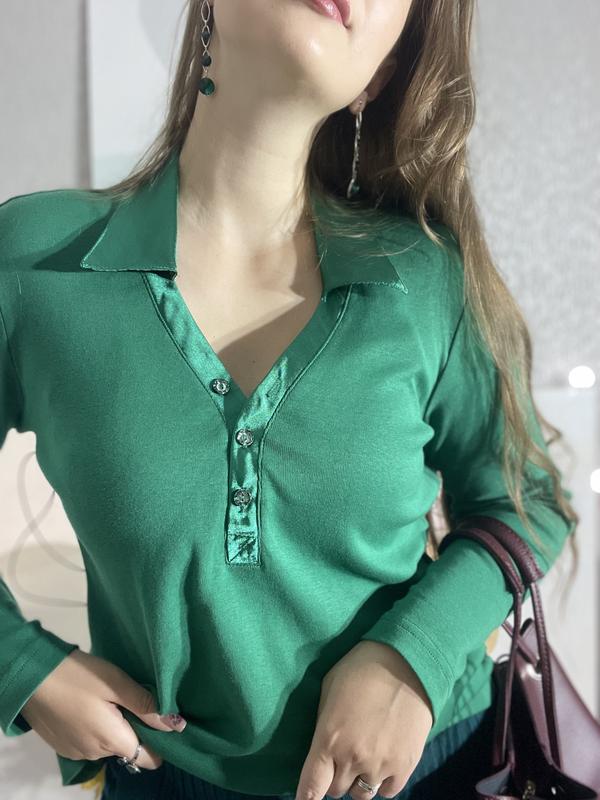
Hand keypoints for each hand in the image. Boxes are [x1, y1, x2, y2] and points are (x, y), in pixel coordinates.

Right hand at [19, 648, 186, 768]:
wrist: (31, 677)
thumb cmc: (78, 676)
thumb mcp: (117, 683)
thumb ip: (146, 705)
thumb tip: (175, 726)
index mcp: (112, 740)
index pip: (147, 758)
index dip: (158, 741)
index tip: (159, 718)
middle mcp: (95, 753)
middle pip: (128, 748)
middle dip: (135, 726)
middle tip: (131, 697)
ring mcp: (76, 751)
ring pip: (108, 743)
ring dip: (115, 725)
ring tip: (109, 697)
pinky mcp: (63, 744)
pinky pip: (90, 740)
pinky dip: (96, 726)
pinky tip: (90, 704)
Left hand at [295, 640, 433, 799]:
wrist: (407, 661)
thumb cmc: (362, 667)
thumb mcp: (329, 689)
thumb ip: (323, 724)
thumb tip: (321, 744)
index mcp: (329, 739)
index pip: (311, 787)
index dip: (306, 798)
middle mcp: (353, 758)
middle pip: (336, 791)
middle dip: (335, 777)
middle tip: (341, 756)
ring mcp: (380, 765)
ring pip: (362, 794)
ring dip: (358, 780)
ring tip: (364, 756)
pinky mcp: (405, 765)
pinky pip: (388, 791)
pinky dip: (383, 782)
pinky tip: (382, 761)